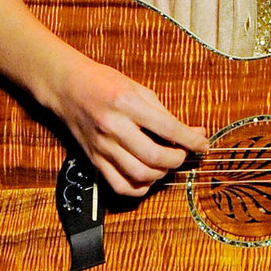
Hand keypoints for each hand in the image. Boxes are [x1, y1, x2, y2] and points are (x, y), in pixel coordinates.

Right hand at [45, 53, 208, 197]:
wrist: (67, 87)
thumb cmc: (104, 83)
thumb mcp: (138, 89)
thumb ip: (164, 113)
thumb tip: (193, 133)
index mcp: (127, 104)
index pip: (168, 128)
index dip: (191, 140)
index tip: (203, 145)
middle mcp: (113, 127)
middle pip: (154, 156)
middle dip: (177, 159)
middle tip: (183, 153)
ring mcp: (102, 146)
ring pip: (139, 174)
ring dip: (161, 174)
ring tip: (166, 163)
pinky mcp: (94, 160)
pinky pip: (120, 185)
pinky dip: (139, 187)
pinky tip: (148, 176)